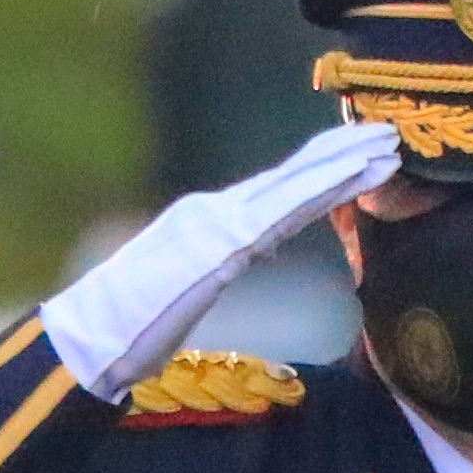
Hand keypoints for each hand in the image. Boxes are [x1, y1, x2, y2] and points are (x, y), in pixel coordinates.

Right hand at [39, 116, 400, 396]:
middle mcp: (211, 212)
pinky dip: (327, 189)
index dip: (314, 174)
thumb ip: (199, 277)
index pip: (270, 195)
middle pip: (288, 179)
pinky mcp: (225, 243)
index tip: (351, 156)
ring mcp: (218, 223)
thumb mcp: (170, 299)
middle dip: (337, 154)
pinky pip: (288, 211)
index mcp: (200, 225)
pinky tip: (358, 176)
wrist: (84, 340)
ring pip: (295, 187)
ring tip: (388, 145)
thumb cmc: (118, 334)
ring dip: (345, 164)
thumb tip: (214, 274)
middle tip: (385, 131)